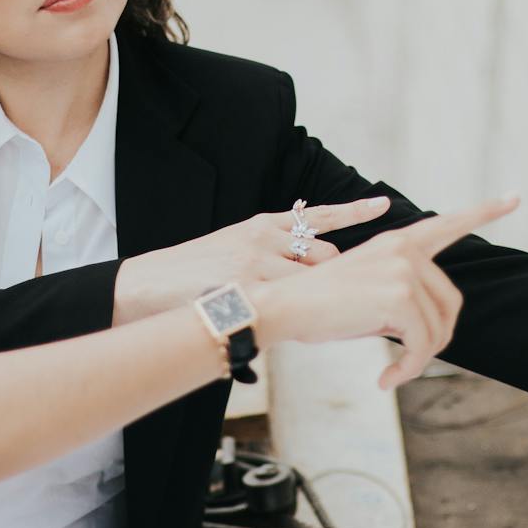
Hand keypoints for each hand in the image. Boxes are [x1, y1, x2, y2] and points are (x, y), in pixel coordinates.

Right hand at [113, 196, 394, 323]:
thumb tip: (299, 281)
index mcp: (260, 225)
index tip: (384, 205)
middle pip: (325, 255)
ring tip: (307, 322)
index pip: (316, 215)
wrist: (144, 287)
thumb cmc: (185, 280)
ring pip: (313, 279)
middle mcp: (263, 235)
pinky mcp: (247, 282)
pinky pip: (293, 301)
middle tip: (333, 306)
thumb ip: (266, 258)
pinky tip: (311, 322)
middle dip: (334, 281)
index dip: (352, 211)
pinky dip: (301, 317)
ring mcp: (256, 258)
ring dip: (318, 303)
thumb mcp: (228, 254)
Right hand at [251, 196, 518, 389]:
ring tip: (392, 372)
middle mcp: (405, 249)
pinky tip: (386, 379)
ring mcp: (405, 270)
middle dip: (436, 339)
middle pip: (451, 303)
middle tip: (407, 363)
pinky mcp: (401, 296)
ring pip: (438, 328)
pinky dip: (408, 369)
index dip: (485, 211)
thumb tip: (433, 331)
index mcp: (397, 243)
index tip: (515, 197)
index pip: (449, 223)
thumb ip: (403, 297)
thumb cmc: (319, 309)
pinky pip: (423, 345)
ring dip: (418, 359)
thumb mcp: (368, 295)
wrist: (283, 308)